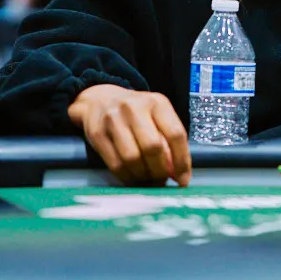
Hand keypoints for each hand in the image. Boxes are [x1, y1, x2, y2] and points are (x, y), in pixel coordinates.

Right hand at [68, 84, 191, 186]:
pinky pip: (115, 165)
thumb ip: (169, 141)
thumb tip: (177, 174)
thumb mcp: (157, 116)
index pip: (175, 134)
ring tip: (147, 179)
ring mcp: (113, 119)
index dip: (182, 161)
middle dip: (160, 170)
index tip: (183, 180)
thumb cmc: (135, 112)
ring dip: (143, 176)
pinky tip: (132, 177)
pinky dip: (127, 177)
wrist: (100, 100)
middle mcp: (135, 108)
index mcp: (157, 102)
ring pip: (132, 159)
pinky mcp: (97, 134)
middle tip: (162, 179)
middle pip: (153, 147)